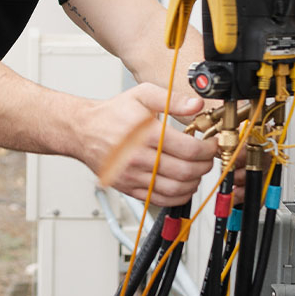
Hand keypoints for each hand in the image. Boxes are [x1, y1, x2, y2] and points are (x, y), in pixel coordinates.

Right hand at [84, 84, 216, 205]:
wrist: (83, 131)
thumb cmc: (112, 114)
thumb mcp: (142, 95)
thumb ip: (172, 99)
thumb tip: (197, 105)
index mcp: (145, 134)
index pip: (189, 149)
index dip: (208, 149)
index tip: (211, 145)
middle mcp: (138, 157)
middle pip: (185, 171)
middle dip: (205, 166)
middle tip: (208, 158)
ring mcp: (133, 175)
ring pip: (175, 189)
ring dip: (194, 183)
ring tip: (197, 171)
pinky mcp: (128, 187)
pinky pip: (160, 199)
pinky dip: (178, 196)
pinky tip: (183, 186)